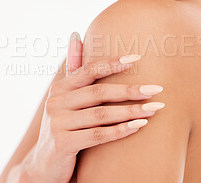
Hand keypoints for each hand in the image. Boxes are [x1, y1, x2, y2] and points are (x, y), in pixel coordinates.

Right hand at [19, 32, 164, 182]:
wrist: (44, 165)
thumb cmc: (64, 127)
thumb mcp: (65, 99)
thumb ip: (74, 71)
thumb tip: (75, 35)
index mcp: (59, 89)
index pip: (88, 71)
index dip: (112, 63)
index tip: (137, 58)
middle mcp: (56, 102)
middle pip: (98, 92)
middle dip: (129, 90)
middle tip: (156, 89)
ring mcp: (58, 123)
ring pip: (101, 114)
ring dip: (131, 111)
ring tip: (155, 109)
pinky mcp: (63, 144)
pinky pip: (97, 135)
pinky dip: (120, 130)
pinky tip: (139, 126)